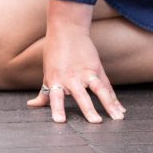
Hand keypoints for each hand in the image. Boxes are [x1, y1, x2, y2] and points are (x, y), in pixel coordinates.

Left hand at [27, 0, 124, 122]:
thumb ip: (43, 92)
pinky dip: (114, 99)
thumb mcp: (47, 73)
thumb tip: (31, 105)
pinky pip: (107, 86)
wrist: (67, 30)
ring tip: (117, 117)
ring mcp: (86, 73)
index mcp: (56, 79)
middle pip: (80, 95)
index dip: (56, 108)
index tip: (59, 121)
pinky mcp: (97, 69)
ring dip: (109, 104)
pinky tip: (120, 110)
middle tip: (95, 122)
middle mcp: (71, 77)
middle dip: (88, 108)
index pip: (54, 96)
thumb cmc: (54, 52)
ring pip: (99, 90)